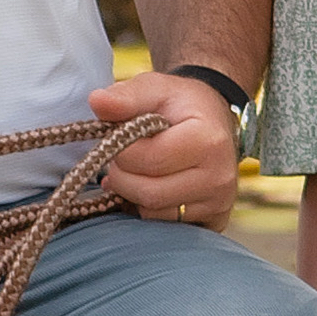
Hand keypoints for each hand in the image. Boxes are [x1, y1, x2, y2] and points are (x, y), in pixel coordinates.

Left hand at [88, 67, 242, 227]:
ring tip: (137, 170)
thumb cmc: (180, 103)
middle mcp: (220, 178)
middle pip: (149, 194)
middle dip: (122, 177)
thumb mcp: (154, 88)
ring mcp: (219, 204)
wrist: (215, 119)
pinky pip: (166, 227)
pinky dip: (149, 210)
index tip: (119, 137)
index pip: (148, 160)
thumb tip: (96, 101)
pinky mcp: (215, 221)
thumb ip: (125, 96)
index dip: (121, 150)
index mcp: (208, 141)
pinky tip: (151, 186)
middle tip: (122, 158)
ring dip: (133, 195)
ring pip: (154, 215)